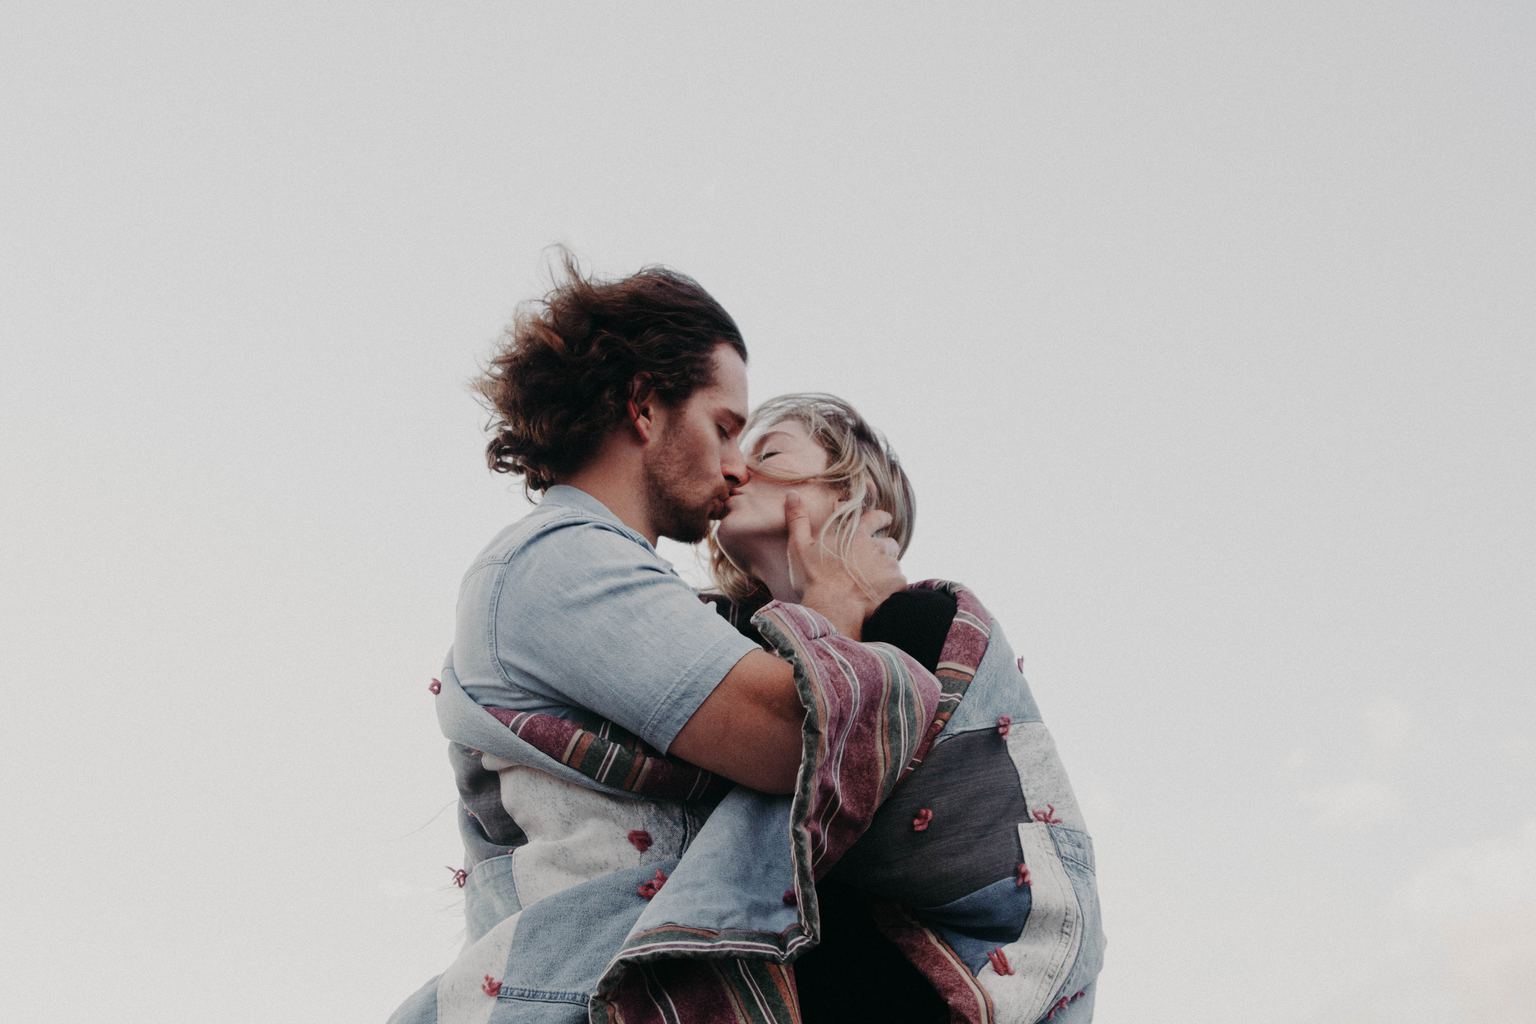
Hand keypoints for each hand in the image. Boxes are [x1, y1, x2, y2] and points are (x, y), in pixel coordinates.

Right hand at [785, 492, 905, 638]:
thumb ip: (798, 519)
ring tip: (872, 584)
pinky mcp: (897, 583)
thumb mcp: (800, 546)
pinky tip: (878, 597)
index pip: (875, 518)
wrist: (833, 606)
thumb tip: (792, 494)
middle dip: (885, 550)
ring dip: (886, 571)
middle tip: (873, 562)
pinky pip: (899, 584)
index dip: (881, 518)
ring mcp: (889, 565)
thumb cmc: (815, 577)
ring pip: (894, 564)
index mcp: (856, 534)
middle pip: (889, 543)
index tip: (885, 519)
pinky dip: (891, 589)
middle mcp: (877, 546)